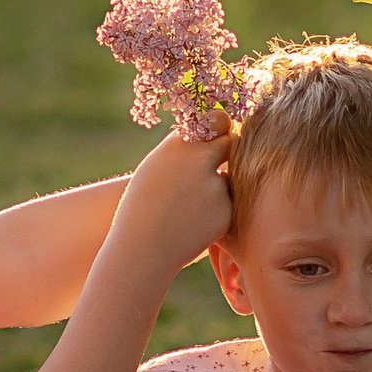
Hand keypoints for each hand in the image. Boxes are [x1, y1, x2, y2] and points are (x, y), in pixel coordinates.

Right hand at [107, 122, 232, 280]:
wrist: (141, 249)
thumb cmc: (143, 206)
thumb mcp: (156, 167)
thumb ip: (185, 149)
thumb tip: (215, 132)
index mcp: (179, 146)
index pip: (216, 122)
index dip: (220, 129)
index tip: (220, 133)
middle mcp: (199, 161)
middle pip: (230, 144)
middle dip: (227, 152)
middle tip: (217, 163)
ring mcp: (215, 187)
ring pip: (227, 179)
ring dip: (216, 189)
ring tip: (185, 209)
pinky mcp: (226, 211)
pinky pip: (226, 205)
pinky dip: (215, 213)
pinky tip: (192, 224)